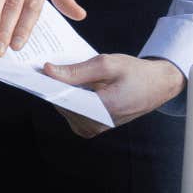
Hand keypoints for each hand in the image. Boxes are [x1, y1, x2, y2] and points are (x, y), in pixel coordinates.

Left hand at [41, 55, 184, 136]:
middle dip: (53, 87)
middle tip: (43, 68)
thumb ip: (76, 70)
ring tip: (56, 73)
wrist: (157, 85)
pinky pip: (72, 113)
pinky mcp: (92, 128)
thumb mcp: (107, 64)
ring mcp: (94, 129)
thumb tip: (48, 71)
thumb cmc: (135, 73)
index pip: (65, 100)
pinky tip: (69, 84)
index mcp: (103, 109)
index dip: (49, 86)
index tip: (35, 72)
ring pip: (65, 110)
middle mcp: (97, 125)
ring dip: (60, 92)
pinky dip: (68, 99)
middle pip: (62, 106)